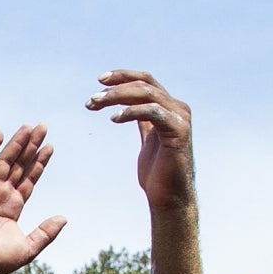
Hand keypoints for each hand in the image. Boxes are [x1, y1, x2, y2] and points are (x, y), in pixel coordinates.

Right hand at [0, 124, 65, 273]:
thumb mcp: (30, 247)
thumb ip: (46, 232)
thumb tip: (64, 218)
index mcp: (13, 206)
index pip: (29, 178)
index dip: (39, 162)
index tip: (50, 146)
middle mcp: (1, 195)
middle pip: (19, 165)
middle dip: (31, 146)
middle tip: (43, 127)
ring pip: (4, 161)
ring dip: (16, 143)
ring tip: (29, 127)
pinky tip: (0, 134)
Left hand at [88, 70, 193, 209]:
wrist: (170, 196)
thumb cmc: (157, 172)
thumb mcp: (147, 139)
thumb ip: (142, 121)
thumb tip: (127, 107)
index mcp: (168, 107)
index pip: (145, 81)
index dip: (123, 76)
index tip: (100, 80)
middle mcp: (177, 108)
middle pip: (144, 84)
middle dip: (115, 87)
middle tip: (92, 98)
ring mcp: (180, 118)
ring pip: (147, 94)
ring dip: (118, 96)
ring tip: (96, 104)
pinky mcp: (179, 131)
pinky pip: (153, 112)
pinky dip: (132, 112)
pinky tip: (114, 118)